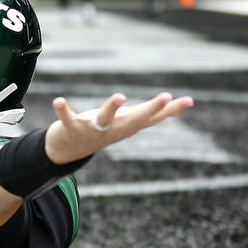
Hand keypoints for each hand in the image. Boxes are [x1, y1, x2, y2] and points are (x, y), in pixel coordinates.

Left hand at [45, 92, 193, 164]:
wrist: (68, 151)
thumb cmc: (105, 129)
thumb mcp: (132, 121)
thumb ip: (156, 113)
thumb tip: (187, 102)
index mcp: (128, 125)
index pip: (153, 117)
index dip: (170, 109)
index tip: (189, 100)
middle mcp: (114, 128)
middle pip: (135, 119)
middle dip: (151, 108)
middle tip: (166, 96)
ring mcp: (93, 130)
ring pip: (105, 119)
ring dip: (111, 108)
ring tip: (120, 96)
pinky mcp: (72, 128)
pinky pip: (67, 119)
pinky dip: (63, 110)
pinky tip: (58, 101)